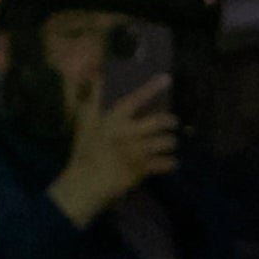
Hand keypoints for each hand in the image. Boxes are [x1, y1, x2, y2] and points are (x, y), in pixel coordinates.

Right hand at [49, 77, 180, 227]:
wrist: (86, 183)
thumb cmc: (85, 151)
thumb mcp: (85, 122)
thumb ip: (93, 99)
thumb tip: (96, 75)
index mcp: (114, 119)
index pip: (136, 99)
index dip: (152, 88)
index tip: (167, 79)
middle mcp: (129, 133)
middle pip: (158, 121)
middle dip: (169, 121)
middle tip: (173, 122)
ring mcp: (137, 152)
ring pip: (164, 142)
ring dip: (170, 142)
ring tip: (170, 143)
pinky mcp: (142, 169)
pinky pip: (164, 164)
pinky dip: (169, 163)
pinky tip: (170, 162)